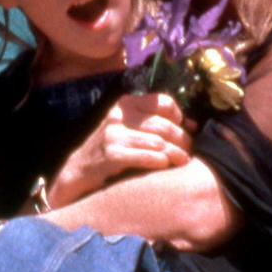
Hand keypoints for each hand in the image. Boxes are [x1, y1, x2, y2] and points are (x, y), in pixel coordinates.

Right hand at [47, 93, 192, 207]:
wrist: (79, 170)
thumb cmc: (112, 149)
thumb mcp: (129, 128)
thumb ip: (156, 123)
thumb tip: (192, 124)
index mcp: (126, 104)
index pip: (163, 102)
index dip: (179, 116)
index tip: (186, 129)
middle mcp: (119, 116)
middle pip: (164, 124)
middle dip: (182, 139)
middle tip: (189, 151)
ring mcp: (114, 135)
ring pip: (159, 142)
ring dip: (176, 153)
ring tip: (183, 161)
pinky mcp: (112, 155)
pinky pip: (147, 157)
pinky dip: (161, 161)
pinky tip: (165, 166)